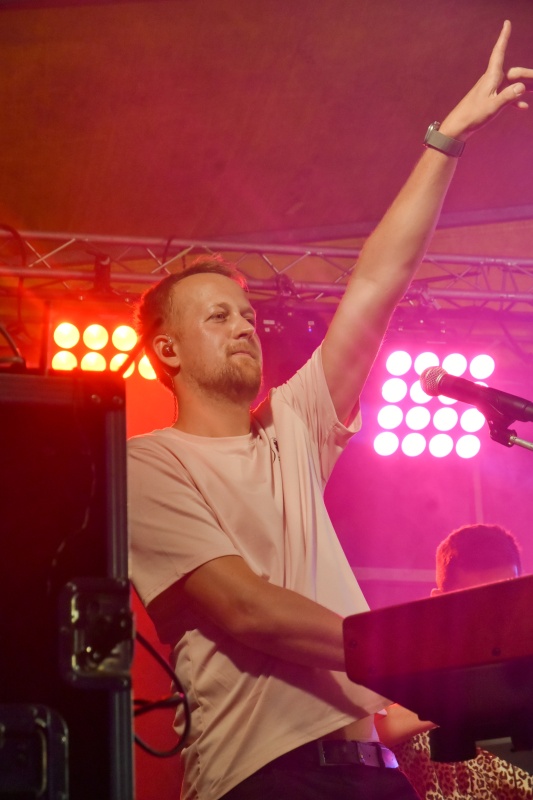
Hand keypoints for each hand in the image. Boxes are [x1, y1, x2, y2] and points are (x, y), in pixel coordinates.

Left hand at [440, 20, 532, 140]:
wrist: (458, 128)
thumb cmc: (473, 116)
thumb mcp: (493, 107)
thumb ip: (508, 96)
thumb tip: (522, 86)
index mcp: (491, 77)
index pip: (499, 52)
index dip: (503, 37)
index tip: (506, 23)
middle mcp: (492, 80)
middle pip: (514, 72)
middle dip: (529, 74)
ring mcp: (491, 90)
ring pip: (512, 84)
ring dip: (526, 87)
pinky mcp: (490, 100)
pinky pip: (506, 96)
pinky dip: (515, 100)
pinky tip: (523, 107)